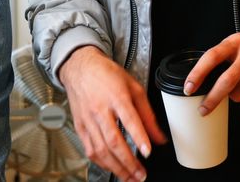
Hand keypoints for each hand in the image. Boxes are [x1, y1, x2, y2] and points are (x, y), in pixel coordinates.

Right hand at [58, 46, 166, 181]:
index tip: (147, 152)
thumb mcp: (134, 88)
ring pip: (101, 149)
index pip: (129, 119)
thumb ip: (148, 114)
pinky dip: (102, 163)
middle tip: (140, 175)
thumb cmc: (107, 75)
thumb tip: (159, 137)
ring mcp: (88, 120)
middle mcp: (100, 110)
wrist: (80, 68)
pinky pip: (90, 149)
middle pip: (113, 140)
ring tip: (129, 178)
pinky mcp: (80, 127)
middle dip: (128, 162)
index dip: (139, 137)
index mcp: (117, 97)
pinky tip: (112, 168)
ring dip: (116, 167)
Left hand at [185, 27, 239, 116]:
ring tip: (239, 91)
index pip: (212, 56)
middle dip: (212, 99)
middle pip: (226, 80)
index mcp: (237, 42)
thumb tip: (202, 81)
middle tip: (203, 109)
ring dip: (235, 98)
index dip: (198, 74)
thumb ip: (223, 57)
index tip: (189, 88)